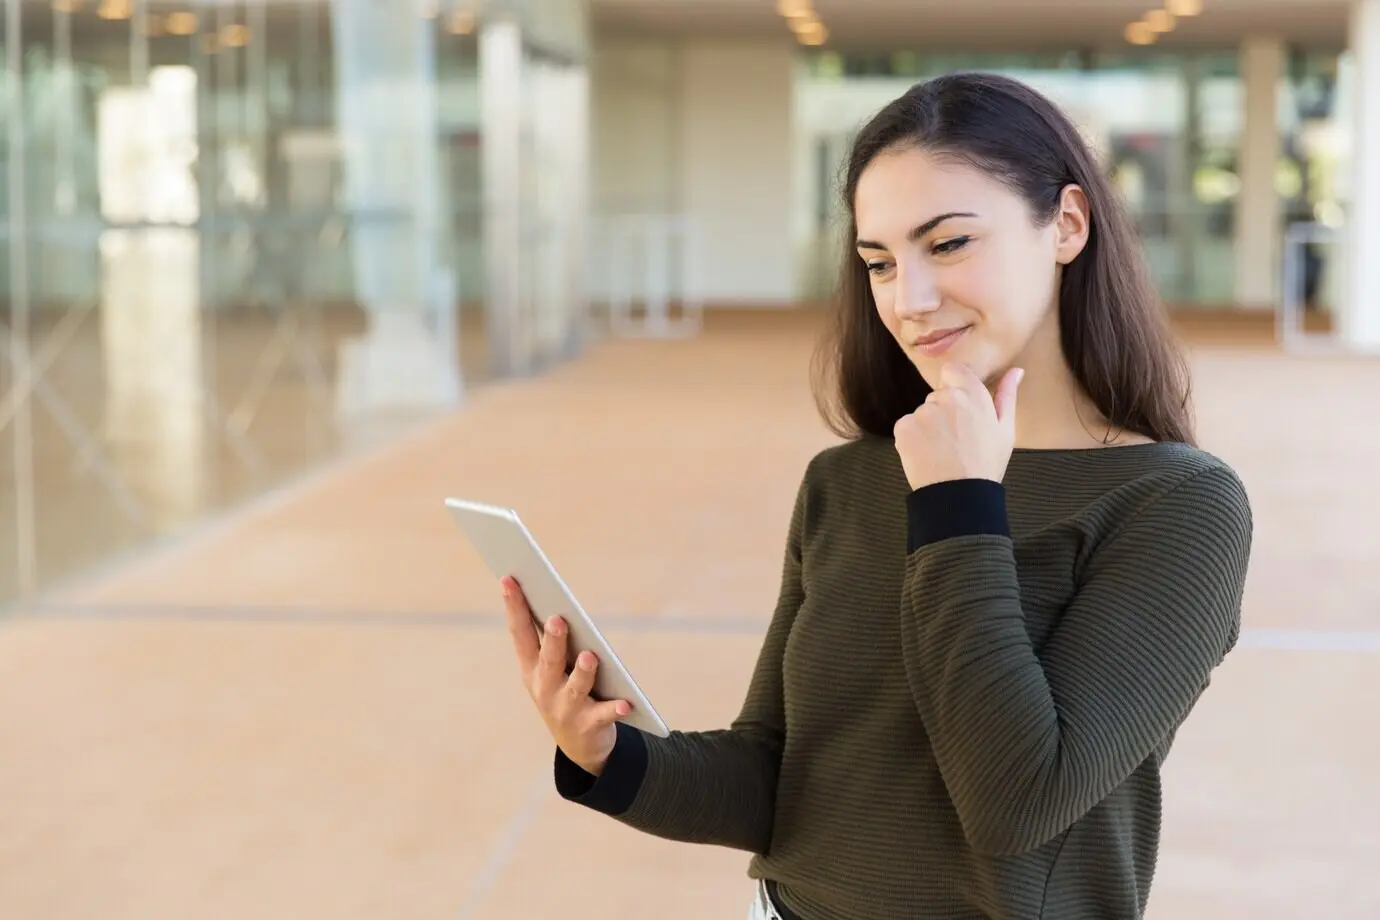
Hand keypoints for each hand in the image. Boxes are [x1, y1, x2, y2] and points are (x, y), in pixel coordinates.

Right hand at [502, 575, 632, 775]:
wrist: (578, 744)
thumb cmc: (563, 691)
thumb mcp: (551, 669)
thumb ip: (551, 640)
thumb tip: (556, 602)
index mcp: (531, 668)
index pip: (520, 633)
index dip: (514, 607)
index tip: (509, 579)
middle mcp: (544, 688)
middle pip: (549, 661)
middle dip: (553, 641)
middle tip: (558, 619)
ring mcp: (566, 708)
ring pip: (576, 687)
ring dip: (583, 672)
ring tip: (590, 657)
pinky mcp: (590, 725)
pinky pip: (605, 714)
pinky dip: (615, 709)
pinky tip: (627, 703)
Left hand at [893, 363, 1023, 489]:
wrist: (959, 496)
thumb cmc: (986, 464)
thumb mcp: (1005, 430)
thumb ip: (1007, 395)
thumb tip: (1016, 371)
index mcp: (973, 395)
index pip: (952, 370)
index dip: (954, 385)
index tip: (959, 406)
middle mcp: (946, 398)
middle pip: (937, 396)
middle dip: (944, 411)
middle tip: (955, 439)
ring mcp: (923, 413)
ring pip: (922, 413)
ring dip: (928, 427)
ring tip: (942, 451)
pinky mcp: (904, 428)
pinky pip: (906, 426)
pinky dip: (912, 439)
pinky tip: (927, 455)